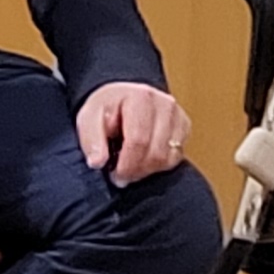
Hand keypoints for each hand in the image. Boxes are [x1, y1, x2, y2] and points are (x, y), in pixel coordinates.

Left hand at [74, 80, 191, 183]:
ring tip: (131, 166)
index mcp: (140, 98)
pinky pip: (176, 156)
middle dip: (137, 170)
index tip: (115, 175)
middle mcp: (164, 104)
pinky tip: (144, 160)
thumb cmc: (107, 108)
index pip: (138, 140)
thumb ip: (91, 140)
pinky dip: (160, 165)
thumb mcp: (89, 118)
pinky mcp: (184, 126)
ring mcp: (177, 115)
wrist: (123, 97)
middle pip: (156, 152)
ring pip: (169, 157)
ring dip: (148, 169)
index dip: (127, 164)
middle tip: (121, 176)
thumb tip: (97, 162)